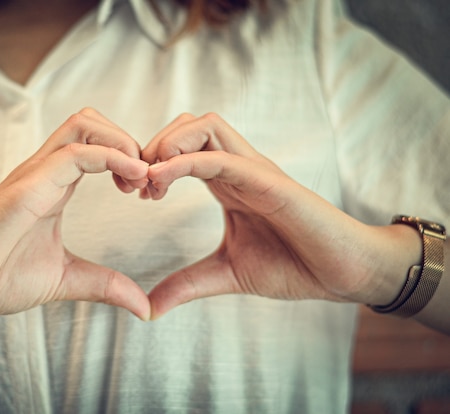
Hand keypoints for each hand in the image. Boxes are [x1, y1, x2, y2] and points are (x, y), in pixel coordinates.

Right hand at [0, 108, 150, 320]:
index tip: (144, 191)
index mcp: (54, 185)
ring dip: (122, 143)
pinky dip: (111, 157)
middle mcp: (45, 171)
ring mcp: (35, 174)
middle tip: (144, 181)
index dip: (128, 157)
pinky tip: (132, 178)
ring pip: (84, 124)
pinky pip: (75, 153)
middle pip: (92, 121)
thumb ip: (105, 285)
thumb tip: (144, 307)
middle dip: (128, 141)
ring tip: (138, 178)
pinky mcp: (27, 186)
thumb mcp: (67, 278)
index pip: (96, 144)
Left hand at [142, 113, 420, 318]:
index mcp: (227, 183)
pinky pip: (223, 158)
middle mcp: (239, 168)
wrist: (343, 274)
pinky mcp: (270, 183)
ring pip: (205, 126)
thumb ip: (187, 284)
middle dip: (152, 146)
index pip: (182, 147)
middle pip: (189, 124)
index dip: (150, 161)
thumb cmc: (294, 266)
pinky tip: (161, 181)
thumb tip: (150, 308)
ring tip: (151, 182)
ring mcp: (255, 171)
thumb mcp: (226, 274)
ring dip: (168, 145)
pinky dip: (186, 161)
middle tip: (136, 186)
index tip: (135, 194)